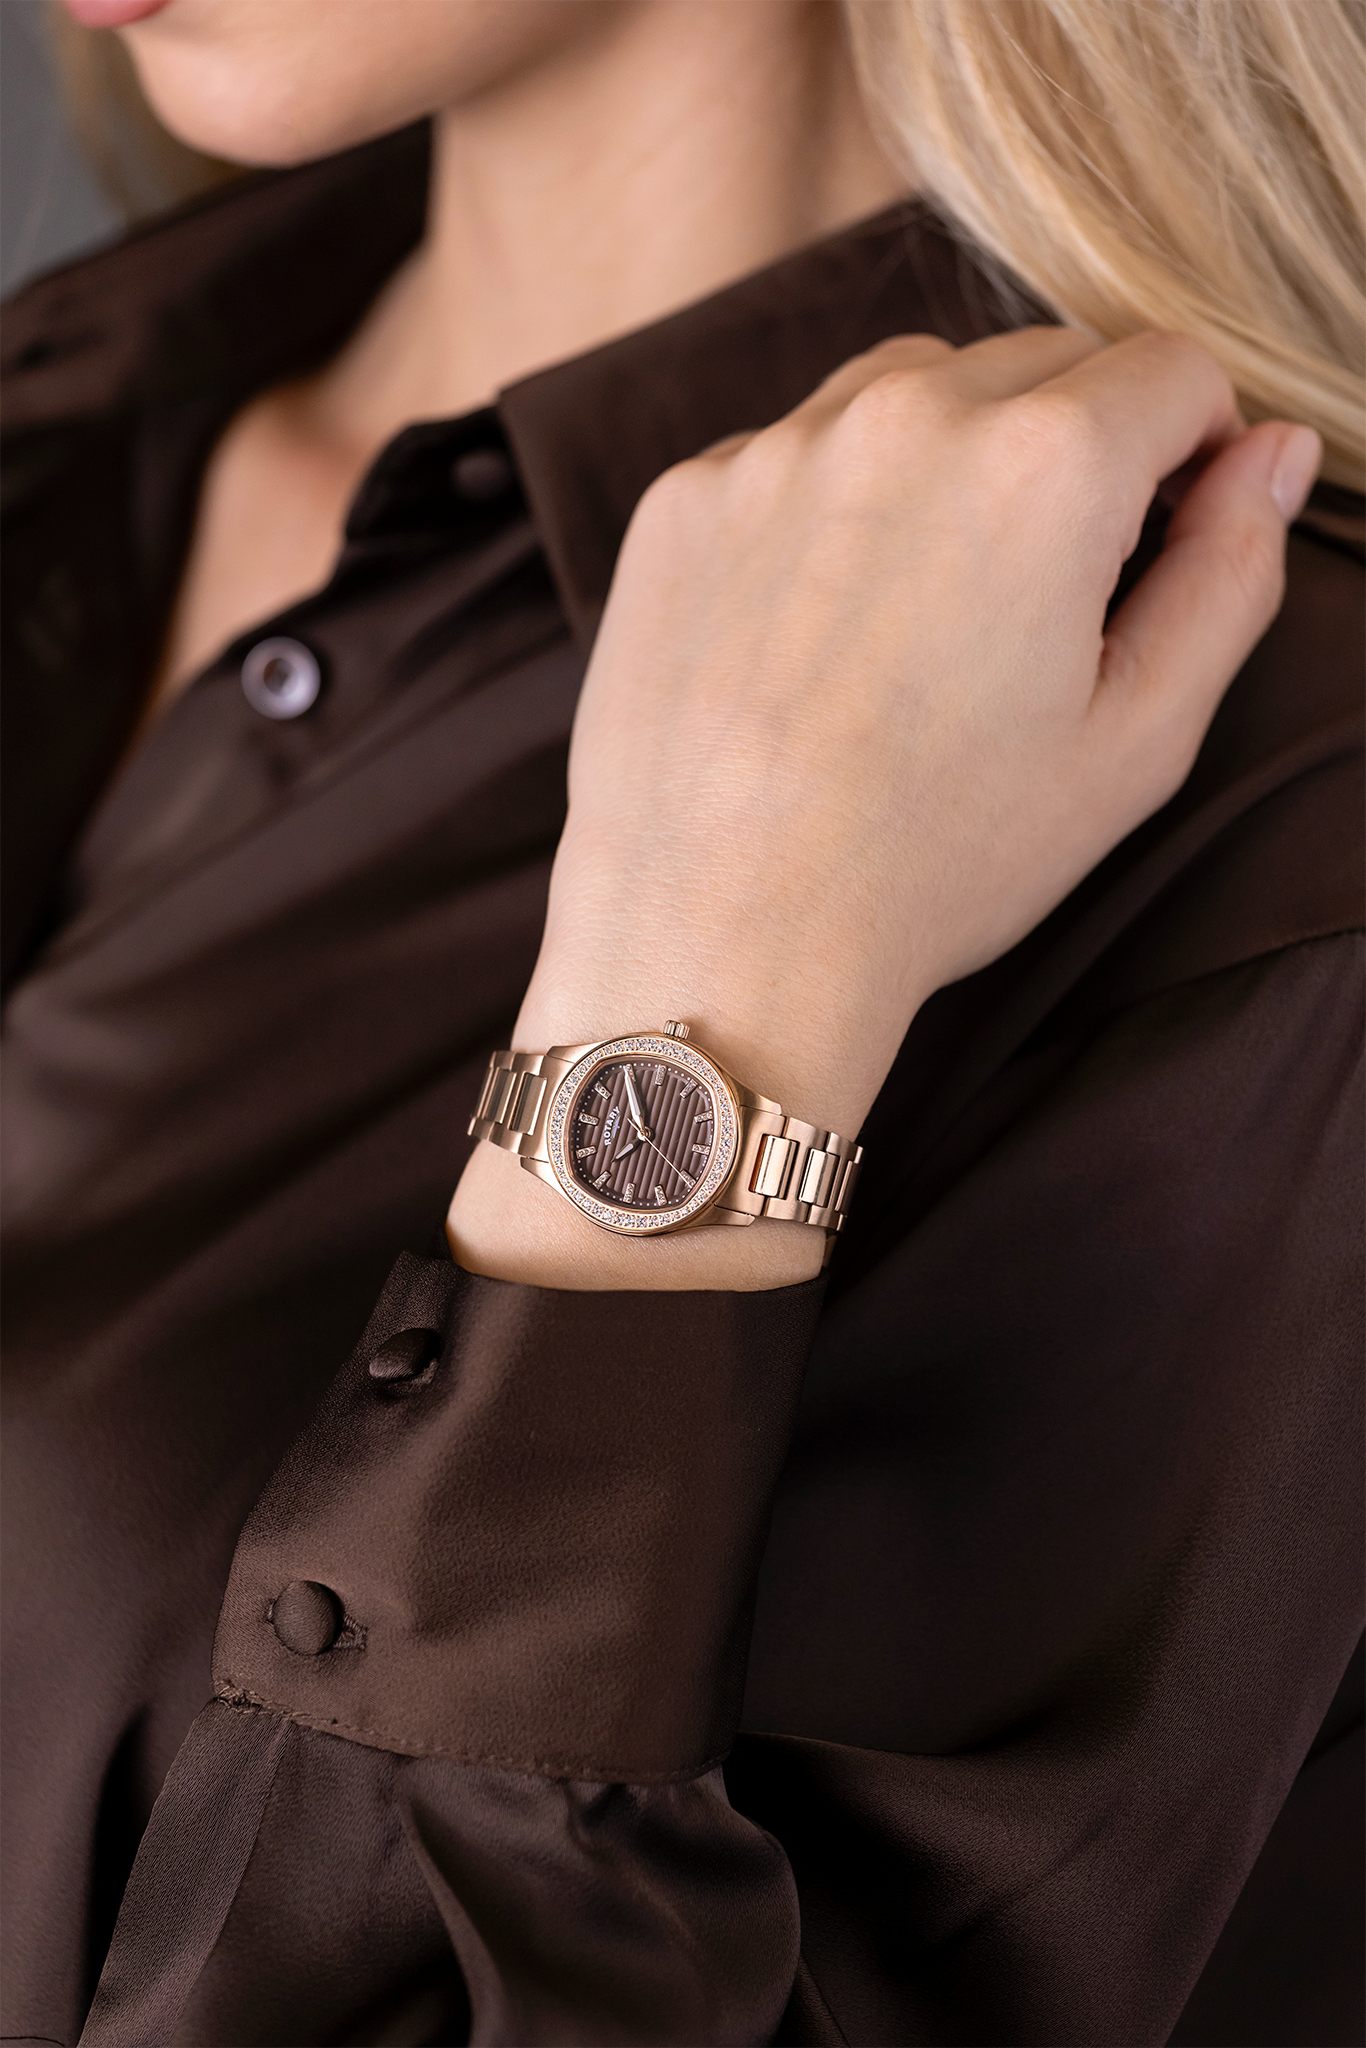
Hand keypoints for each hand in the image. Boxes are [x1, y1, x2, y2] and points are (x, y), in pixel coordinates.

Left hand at [450, 326, 1319, 1288]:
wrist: (722, 936)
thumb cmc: (938, 861)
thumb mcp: (1135, 745)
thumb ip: (1230, 577)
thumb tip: (1274, 456)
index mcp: (1046, 465)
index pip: (1173, 370)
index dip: (1194, 448)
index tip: (1162, 531)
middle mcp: (906, 417)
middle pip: (1044, 363)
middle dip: (1075, 447)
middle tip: (1042, 597)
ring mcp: (777, 449)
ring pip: (912, 389)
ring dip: (951, 457)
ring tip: (928, 611)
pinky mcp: (685, 498)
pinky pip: (792, 452)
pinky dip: (829, 505)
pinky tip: (820, 631)